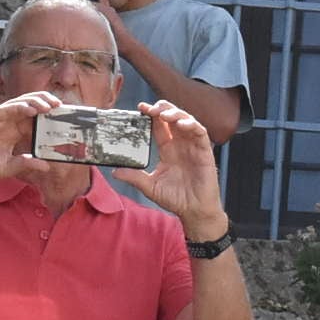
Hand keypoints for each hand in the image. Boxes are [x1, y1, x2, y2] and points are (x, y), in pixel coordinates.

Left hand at [117, 100, 227, 236]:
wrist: (194, 211)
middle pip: (172, 118)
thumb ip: (134, 177)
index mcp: (168, 150)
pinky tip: (181, 124)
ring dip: (176, 114)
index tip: (140, 108)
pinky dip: (192, 125)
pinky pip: (200, 133)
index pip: (159, 127)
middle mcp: (180, 145)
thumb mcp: (150, 187)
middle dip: (162, 109)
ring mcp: (193, 147)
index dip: (151, 116)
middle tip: (151, 107)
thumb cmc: (175, 199)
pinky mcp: (204, 152)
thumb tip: (115, 172)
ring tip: (164, 114)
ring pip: (186, 121)